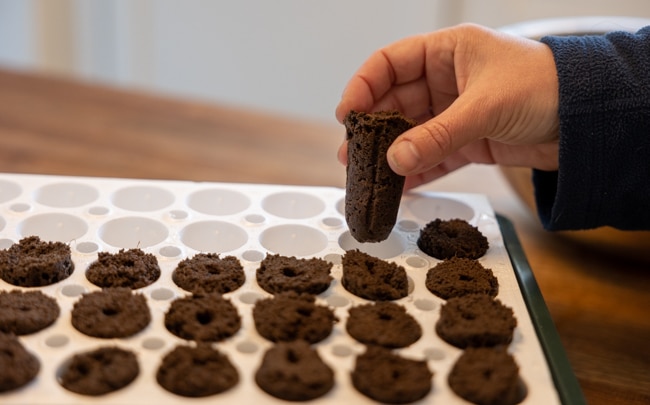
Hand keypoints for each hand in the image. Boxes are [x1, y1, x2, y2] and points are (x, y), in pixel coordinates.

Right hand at [335, 23, 559, 189]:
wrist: (589, 120)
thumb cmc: (546, 87)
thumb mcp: (485, 107)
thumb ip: (438, 134)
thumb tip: (395, 159)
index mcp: (447, 52)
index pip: (391, 63)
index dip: (364, 86)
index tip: (348, 114)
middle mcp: (447, 80)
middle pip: (395, 102)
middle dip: (372, 128)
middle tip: (351, 153)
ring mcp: (455, 112)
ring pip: (411, 132)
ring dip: (390, 153)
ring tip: (367, 174)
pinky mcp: (468, 141)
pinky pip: (433, 155)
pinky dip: (417, 170)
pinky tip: (399, 185)